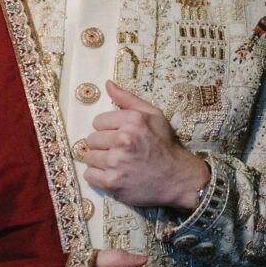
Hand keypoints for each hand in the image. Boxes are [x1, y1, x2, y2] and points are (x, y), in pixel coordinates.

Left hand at [83, 82, 210, 210]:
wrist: (177, 177)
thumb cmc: (164, 145)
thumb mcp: (153, 115)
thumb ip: (128, 99)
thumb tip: (107, 84)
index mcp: (132, 120)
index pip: (98, 121)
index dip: (108, 129)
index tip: (120, 136)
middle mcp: (123, 140)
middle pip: (91, 140)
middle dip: (103, 145)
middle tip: (119, 151)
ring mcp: (116, 162)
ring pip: (88, 157)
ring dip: (100, 161)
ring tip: (116, 163)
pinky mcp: (112, 182)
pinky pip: (89, 175)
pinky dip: (99, 176)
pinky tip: (114, 174)